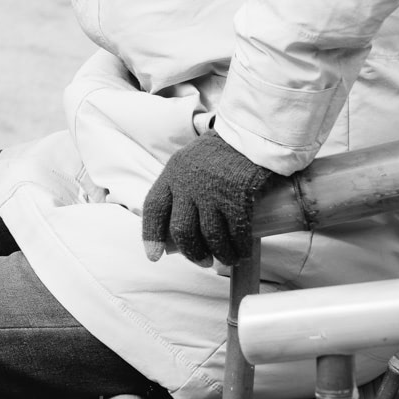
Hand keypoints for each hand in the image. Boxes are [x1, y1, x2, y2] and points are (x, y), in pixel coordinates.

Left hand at [141, 131, 278, 266]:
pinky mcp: (236, 198)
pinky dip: (239, 247)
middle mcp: (187, 185)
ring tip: (226, 259)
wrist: (247, 137)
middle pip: (182, 230)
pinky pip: (236, 232)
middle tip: (202, 261)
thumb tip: (179, 225)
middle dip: (192, 252)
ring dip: (219, 253)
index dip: (151, 235)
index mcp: (171, 175)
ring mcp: (211, 192)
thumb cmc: (218, 153)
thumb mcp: (187, 164)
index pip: (154, 208)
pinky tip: (241, 251)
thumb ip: (180, 188)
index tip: (153, 255)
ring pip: (210, 236)